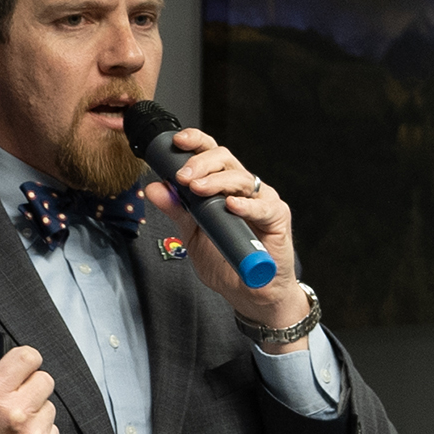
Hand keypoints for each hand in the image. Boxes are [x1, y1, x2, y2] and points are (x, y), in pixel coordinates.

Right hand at [0, 346, 58, 433]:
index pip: (28, 357)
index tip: (22, 366)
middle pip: (46, 379)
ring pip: (50, 407)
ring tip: (12, 428)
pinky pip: (53, 431)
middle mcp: (17, 414)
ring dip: (36, 412)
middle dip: (31, 385)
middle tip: (16, 398)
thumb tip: (3, 355)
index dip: (25, 360)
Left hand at [143, 128, 310, 352]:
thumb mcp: (193, 235)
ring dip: (217, 182)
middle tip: (183, 177)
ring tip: (198, 189)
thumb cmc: (225, 261)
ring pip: (241, 178)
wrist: (249, 292)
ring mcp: (262, 200)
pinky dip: (247, 205)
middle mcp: (243, 188)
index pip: (210, 154)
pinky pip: (263, 206)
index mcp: (222, 186)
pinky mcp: (278, 217)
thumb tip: (155, 188)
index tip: (178, 142)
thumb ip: (177, 211)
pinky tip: (232, 206)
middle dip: (201, 163)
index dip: (196, 142)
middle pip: (225, 159)